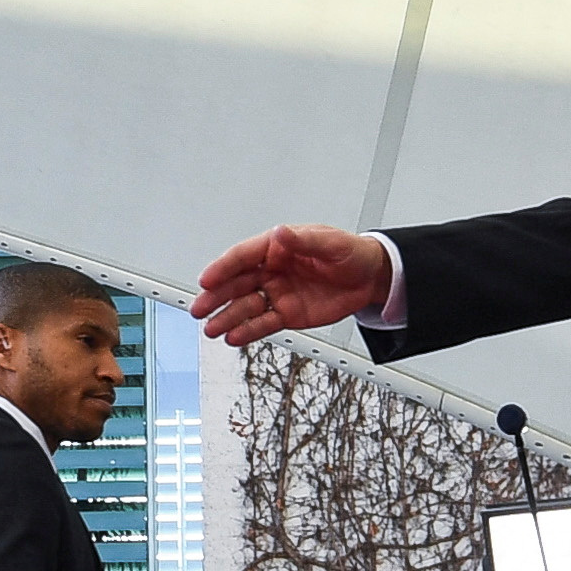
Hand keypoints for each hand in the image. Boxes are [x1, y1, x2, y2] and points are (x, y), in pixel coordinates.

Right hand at [189, 222, 395, 346]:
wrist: (370, 278)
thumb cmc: (350, 253)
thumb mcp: (331, 243)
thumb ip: (304, 241)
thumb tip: (280, 234)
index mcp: (277, 247)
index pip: (244, 256)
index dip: (223, 267)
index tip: (207, 279)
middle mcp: (272, 270)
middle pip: (237, 283)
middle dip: (217, 296)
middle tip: (200, 308)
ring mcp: (278, 293)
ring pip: (246, 306)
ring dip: (228, 317)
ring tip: (212, 329)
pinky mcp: (287, 314)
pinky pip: (264, 323)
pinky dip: (249, 331)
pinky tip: (234, 337)